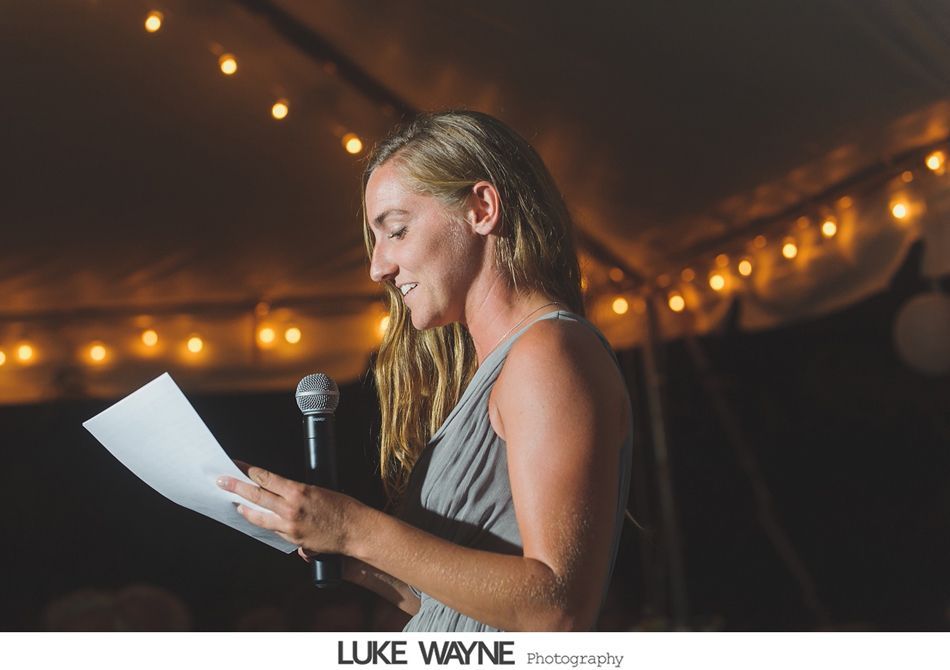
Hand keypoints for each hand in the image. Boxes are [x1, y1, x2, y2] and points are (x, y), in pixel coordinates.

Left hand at [216, 464, 352, 554]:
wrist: (355, 530)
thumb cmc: (343, 507)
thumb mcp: (319, 490)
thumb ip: (297, 493)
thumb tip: (282, 493)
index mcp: (298, 491)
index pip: (266, 478)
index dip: (249, 471)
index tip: (237, 465)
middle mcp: (290, 509)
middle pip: (256, 496)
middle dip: (236, 487)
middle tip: (221, 481)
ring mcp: (290, 526)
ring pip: (259, 517)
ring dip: (245, 509)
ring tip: (235, 504)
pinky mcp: (294, 540)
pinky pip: (273, 530)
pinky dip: (264, 524)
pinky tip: (259, 520)